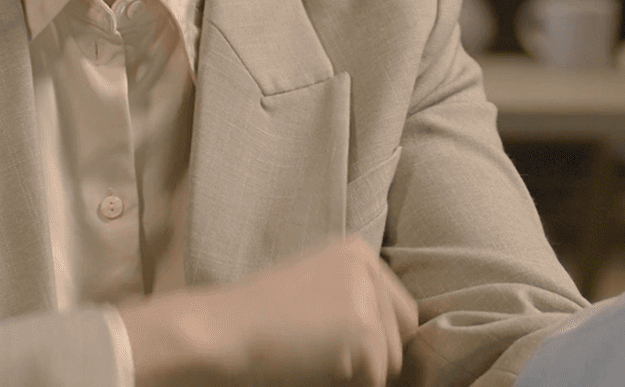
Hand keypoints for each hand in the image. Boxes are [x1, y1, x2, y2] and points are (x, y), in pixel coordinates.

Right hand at [120, 235, 418, 386]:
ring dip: (357, 372)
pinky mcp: (366, 331)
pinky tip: (310, 366)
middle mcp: (368, 267)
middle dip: (372, 355)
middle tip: (322, 354)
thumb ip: (356, 299)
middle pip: (403, 333)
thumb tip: (398, 339)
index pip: (399, 310)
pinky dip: (345, 384)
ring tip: (312, 357)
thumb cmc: (258, 319)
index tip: (333, 341)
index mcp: (357, 251)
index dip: (373, 337)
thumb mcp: (314, 288)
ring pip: (390, 360)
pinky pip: (374, 379)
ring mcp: (368, 298)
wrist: (222, 331)